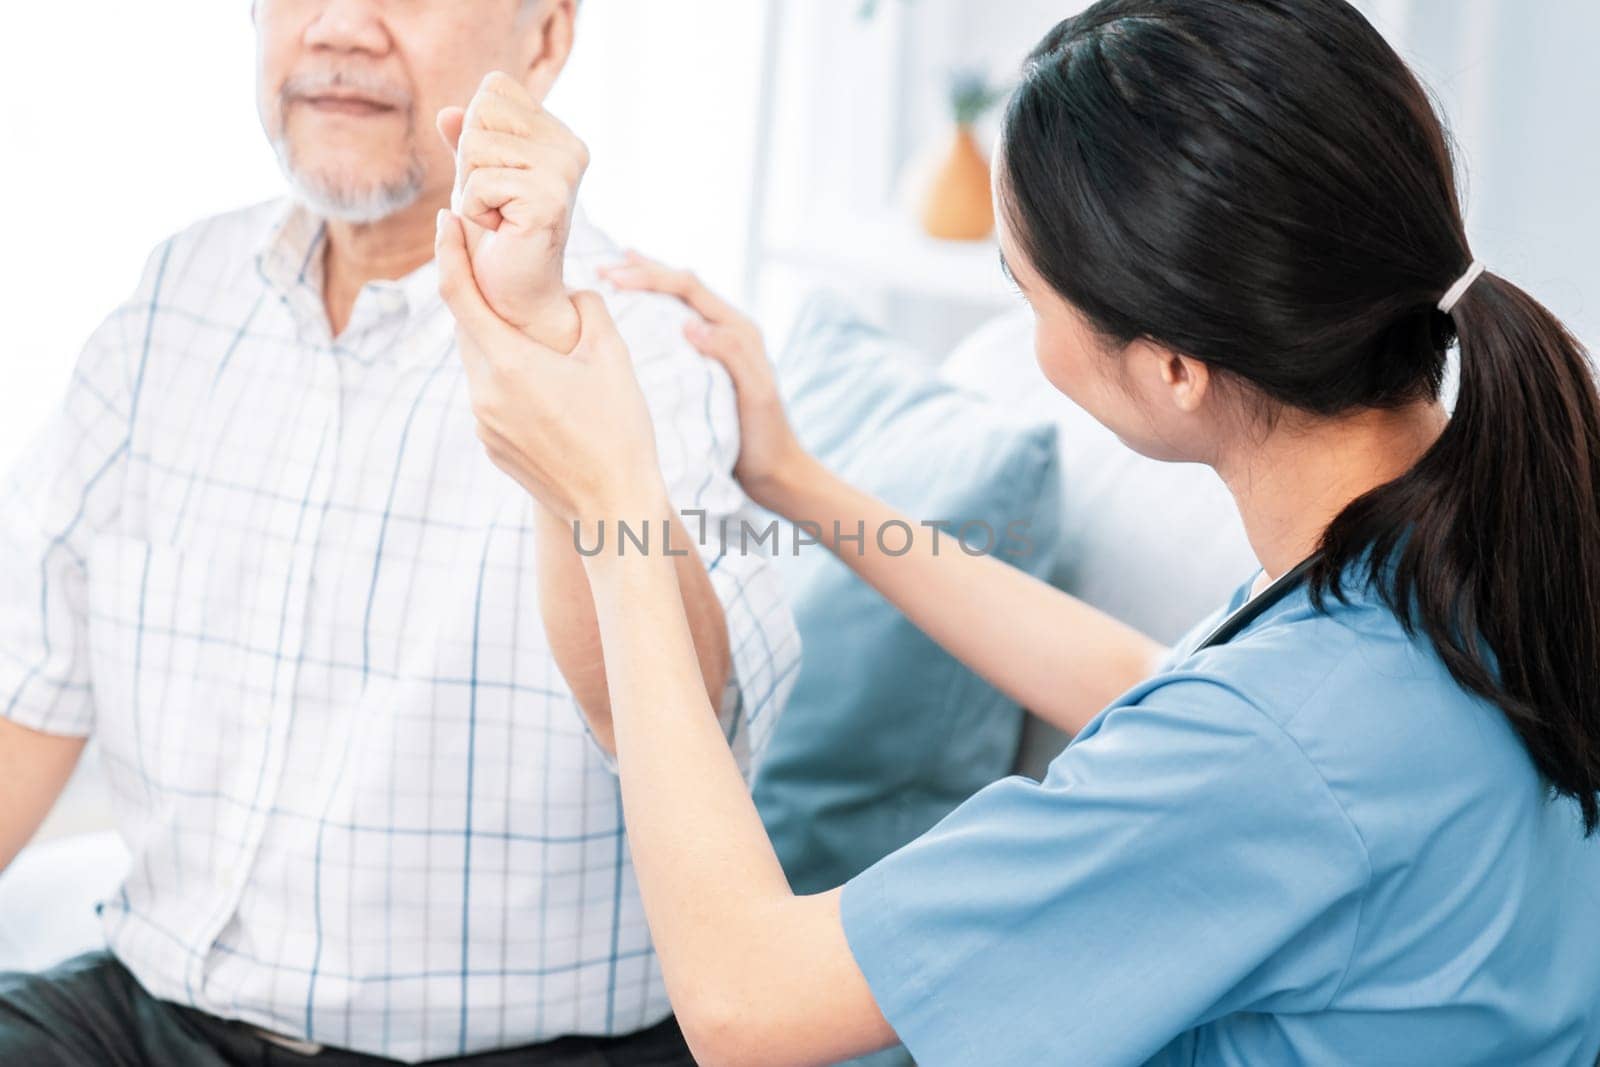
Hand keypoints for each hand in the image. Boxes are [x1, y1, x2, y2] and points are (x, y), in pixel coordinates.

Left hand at [436, 71, 587, 349]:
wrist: (516, 294)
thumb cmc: (497, 236)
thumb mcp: (475, 178)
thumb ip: (466, 141)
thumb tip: (447, 114)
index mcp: (559, 136)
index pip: (496, 88)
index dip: (477, 131)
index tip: (497, 177)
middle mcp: (569, 149)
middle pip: (482, 111)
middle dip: (470, 160)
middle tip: (496, 201)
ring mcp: (563, 174)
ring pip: (475, 147)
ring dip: (471, 189)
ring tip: (499, 217)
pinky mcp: (548, 201)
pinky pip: (478, 183)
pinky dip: (475, 212)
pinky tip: (502, 232)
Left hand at [436, 210, 667, 526]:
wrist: (614, 512)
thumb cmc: (621, 433)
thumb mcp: (614, 358)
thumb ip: (588, 310)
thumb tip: (572, 293)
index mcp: (509, 364)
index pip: (460, 294)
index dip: (448, 251)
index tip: (444, 219)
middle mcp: (484, 393)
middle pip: (469, 328)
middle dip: (482, 297)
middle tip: (501, 268)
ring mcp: (484, 424)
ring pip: (481, 364)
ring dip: (500, 342)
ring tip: (537, 335)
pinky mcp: (492, 447)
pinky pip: (492, 398)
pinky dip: (509, 378)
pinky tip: (547, 386)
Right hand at [598, 252, 807, 510]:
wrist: (775, 471)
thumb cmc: (766, 436)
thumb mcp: (754, 394)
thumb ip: (730, 354)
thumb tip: (690, 324)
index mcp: (738, 329)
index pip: (688, 288)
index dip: (651, 276)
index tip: (614, 275)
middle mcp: (726, 330)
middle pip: (680, 287)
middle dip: (642, 272)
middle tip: (603, 266)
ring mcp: (714, 347)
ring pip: (675, 304)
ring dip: (645, 287)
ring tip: (611, 275)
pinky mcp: (703, 366)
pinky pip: (671, 329)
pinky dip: (648, 315)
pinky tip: (627, 320)